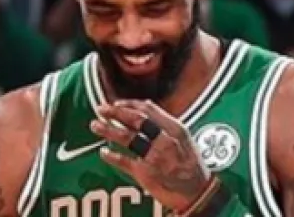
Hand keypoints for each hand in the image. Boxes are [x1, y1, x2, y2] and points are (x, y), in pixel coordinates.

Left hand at [90, 100, 212, 211]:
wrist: (198, 192)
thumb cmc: (191, 165)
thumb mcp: (184, 139)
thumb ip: (165, 125)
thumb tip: (143, 109)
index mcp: (175, 128)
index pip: (148, 109)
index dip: (129, 104)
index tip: (116, 103)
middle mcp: (164, 140)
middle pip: (135, 120)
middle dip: (115, 112)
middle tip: (101, 109)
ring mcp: (155, 156)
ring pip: (127, 138)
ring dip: (108, 130)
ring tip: (95, 125)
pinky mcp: (146, 172)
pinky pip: (124, 161)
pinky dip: (111, 156)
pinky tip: (103, 152)